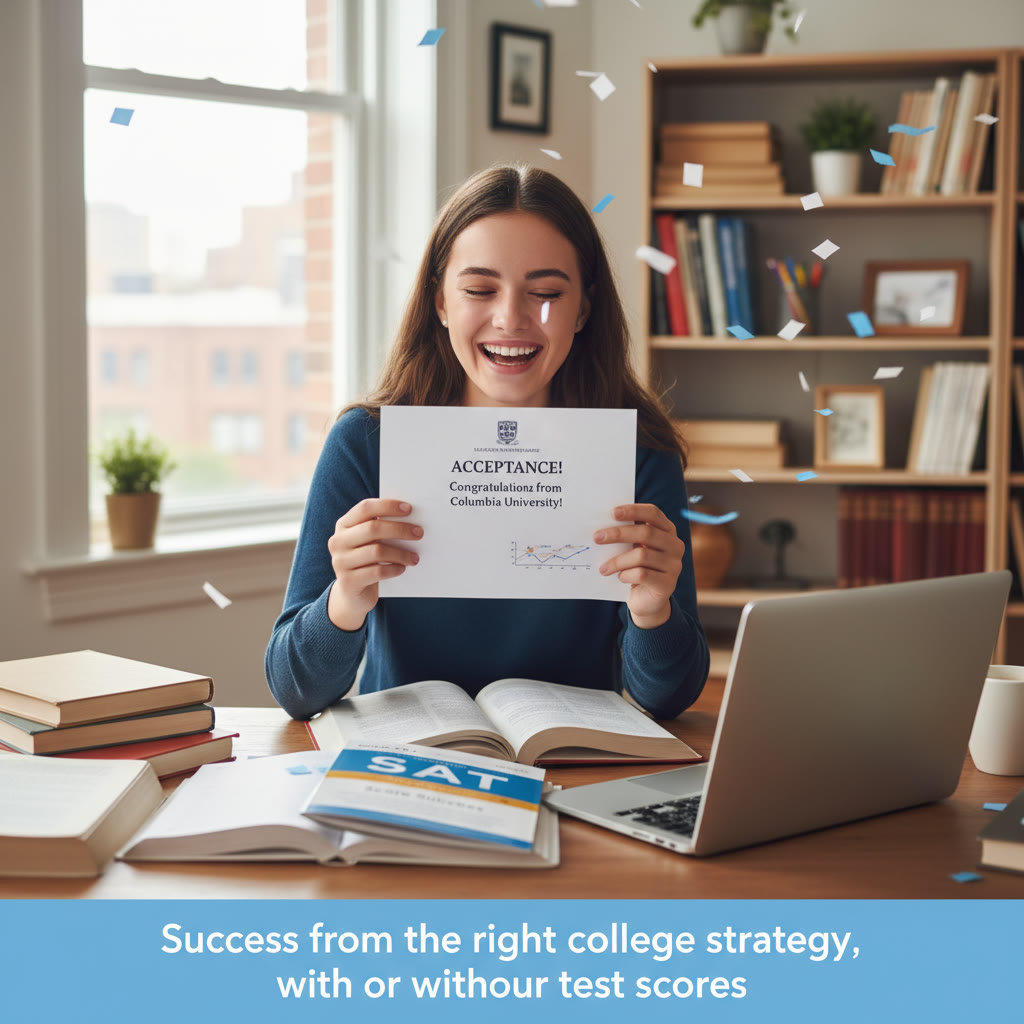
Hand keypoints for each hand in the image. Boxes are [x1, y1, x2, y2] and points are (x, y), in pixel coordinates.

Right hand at [327, 499, 421, 630]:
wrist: (352, 594)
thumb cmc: (366, 561)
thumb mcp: (368, 542)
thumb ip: (380, 528)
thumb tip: (410, 518)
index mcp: (343, 525)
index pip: (365, 508)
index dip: (387, 506)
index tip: (409, 509)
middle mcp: (338, 541)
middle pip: (372, 529)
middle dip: (399, 529)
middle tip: (419, 533)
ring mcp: (340, 562)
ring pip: (377, 552)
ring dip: (401, 553)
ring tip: (415, 557)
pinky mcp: (348, 581)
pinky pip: (377, 572)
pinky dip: (394, 569)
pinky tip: (402, 568)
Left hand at [593, 503, 683, 627]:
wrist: (647, 600)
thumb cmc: (637, 567)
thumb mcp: (634, 548)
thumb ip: (628, 535)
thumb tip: (602, 527)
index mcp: (667, 531)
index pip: (653, 513)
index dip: (633, 510)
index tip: (612, 513)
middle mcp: (675, 546)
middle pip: (646, 533)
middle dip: (618, 534)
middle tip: (597, 538)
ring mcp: (674, 565)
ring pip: (642, 556)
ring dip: (617, 561)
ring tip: (603, 568)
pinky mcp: (667, 584)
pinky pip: (642, 574)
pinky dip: (626, 575)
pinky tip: (620, 577)